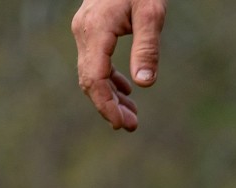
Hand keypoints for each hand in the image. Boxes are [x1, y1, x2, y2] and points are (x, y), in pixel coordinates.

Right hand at [72, 0, 165, 130]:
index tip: (123, 124)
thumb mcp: (151, 13)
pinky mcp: (92, 29)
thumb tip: (144, 83)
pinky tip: (127, 91)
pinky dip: (109, 80)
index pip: (94, 78)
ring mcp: (85, 30)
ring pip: (91, 73)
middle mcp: (84, 31)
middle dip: (109, 106)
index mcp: (96, 29)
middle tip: (132, 126)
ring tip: (131, 116)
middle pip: (90, 80)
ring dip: (110, 96)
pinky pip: (95, 62)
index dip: (106, 105)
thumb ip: (147, 47)